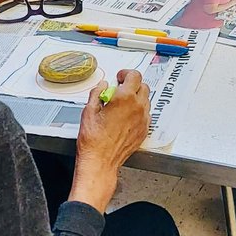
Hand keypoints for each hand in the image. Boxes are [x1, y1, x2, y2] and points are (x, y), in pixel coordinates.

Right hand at [70, 69, 150, 210]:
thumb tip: (103, 86)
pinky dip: (138, 111)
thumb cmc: (93, 140)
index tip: (119, 77)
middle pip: (143, 86)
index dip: (126, 74)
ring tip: (122, 104)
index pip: (134, 76)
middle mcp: (137, 107)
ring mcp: (143, 120)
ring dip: (136, 98)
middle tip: (120, 89)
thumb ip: (97, 93)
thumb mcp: (88, 111)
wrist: (100, 162)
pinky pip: (146, 114)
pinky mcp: (144, 130)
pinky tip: (126, 117)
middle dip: (132, 85)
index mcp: (124, 98)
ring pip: (146, 100)